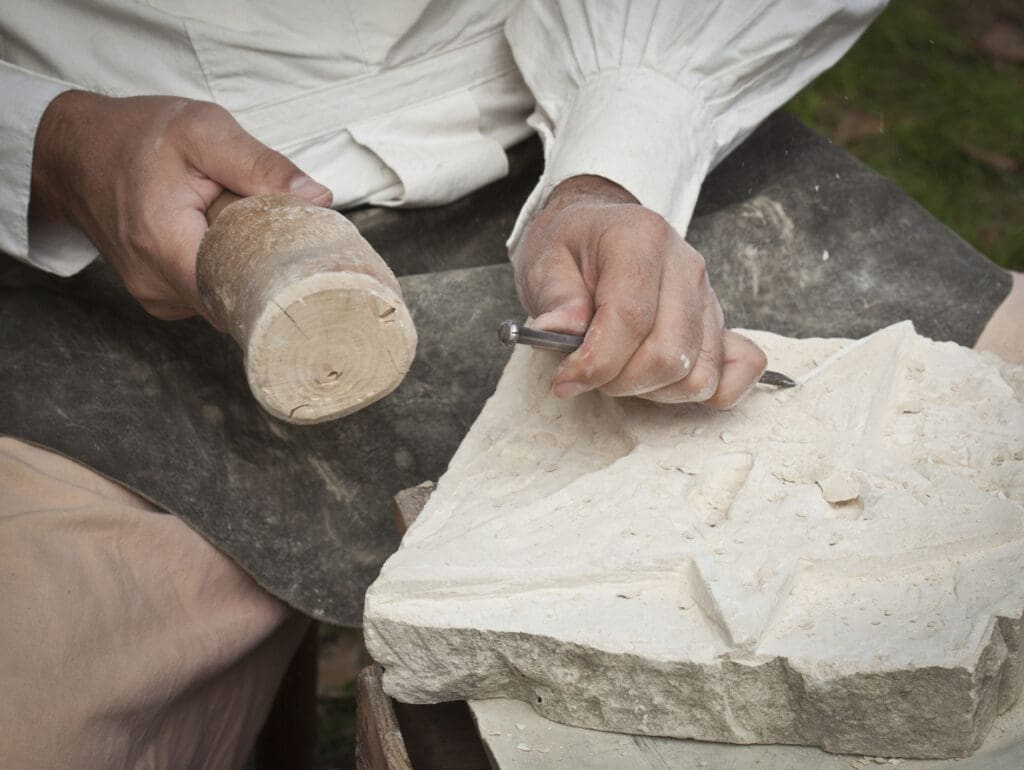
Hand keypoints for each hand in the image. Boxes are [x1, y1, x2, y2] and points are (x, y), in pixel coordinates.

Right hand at [30, 91, 331, 319]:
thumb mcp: (202, 130)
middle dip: (273, 277)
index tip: (311, 267)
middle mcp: (158, 285)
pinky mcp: (161, 297)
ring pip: (226, 302)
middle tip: (296, 242)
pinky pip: (210, 297)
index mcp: (166, 246)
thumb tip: (317, 197)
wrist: (75, 152)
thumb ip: (260, 164)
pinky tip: (232, 244)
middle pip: (239, 303)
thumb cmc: (136, 136)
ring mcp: (157, 297)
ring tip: (256, 234)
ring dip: (249, 274)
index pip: (241, 296)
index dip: (282, 286)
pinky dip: (228, 273)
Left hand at [512, 175, 765, 407]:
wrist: (594, 234)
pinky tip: (663, 381)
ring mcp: (709, 295)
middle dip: (620, 381)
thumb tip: (560, 332)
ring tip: (619, 370)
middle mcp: (685, 266)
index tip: (565, 380)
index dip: (596, 363)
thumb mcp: (544, 264)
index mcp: (640, 240)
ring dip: (652, 390)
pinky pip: (738, 370)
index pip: (631, 318)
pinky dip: (705, 390)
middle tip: (588, 372)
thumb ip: (556, 299)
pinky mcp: (720, 322)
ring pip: (698, 374)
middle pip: (669, 354)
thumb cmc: (570, 251)